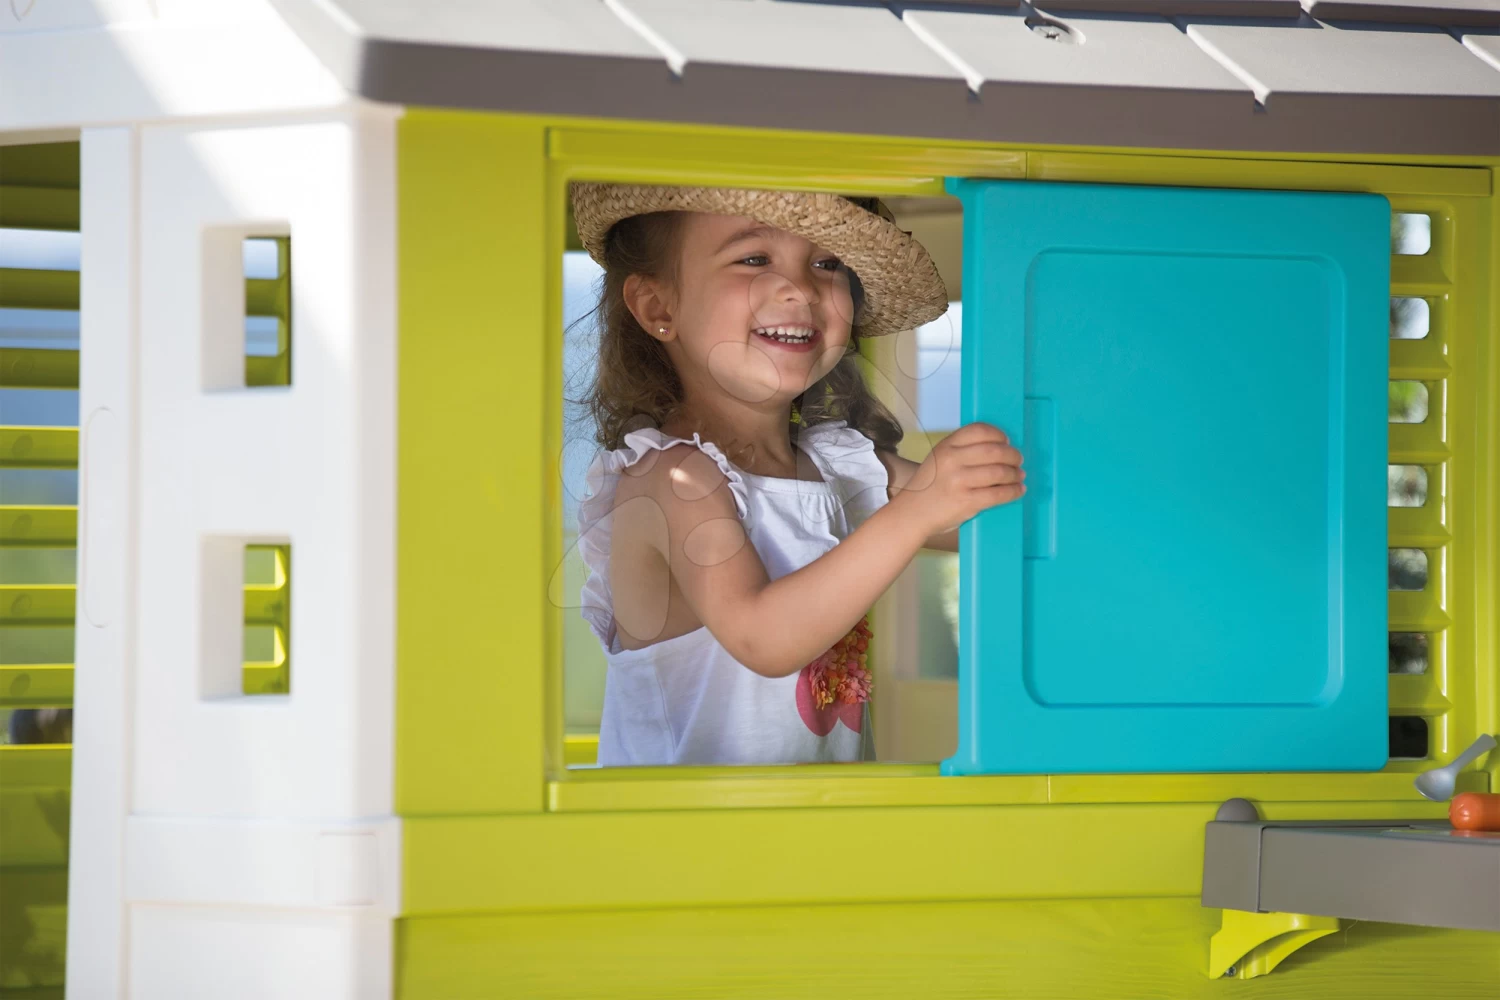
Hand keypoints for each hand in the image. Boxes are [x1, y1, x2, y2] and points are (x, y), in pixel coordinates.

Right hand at [896, 422, 1024, 535]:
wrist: (912, 513)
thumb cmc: (929, 486)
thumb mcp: (939, 459)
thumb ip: (961, 450)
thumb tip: (998, 448)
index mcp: (946, 446)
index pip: (979, 431)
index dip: (998, 434)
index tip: (1006, 441)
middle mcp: (952, 460)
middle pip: (994, 450)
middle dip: (1012, 455)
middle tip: (1018, 460)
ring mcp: (959, 481)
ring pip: (999, 472)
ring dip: (1015, 474)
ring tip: (1019, 476)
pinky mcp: (967, 501)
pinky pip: (999, 494)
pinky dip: (1013, 491)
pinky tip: (1018, 490)